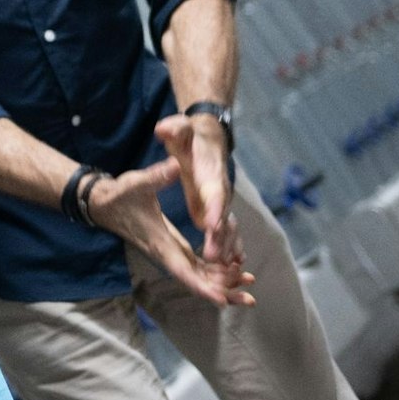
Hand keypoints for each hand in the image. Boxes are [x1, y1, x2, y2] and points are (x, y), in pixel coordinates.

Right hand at [86, 160, 253, 307]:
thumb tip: (176, 165)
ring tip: (249, 285)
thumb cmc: (121, 195)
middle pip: (196, 281)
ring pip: (198, 276)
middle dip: (222, 290)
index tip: (222, 300)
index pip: (183, 272)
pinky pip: (196, 266)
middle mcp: (166, 253)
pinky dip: (214, 270)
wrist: (104, 203)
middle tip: (250, 295)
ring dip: (222, 283)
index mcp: (160, 243)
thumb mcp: (138, 183)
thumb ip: (158, 176)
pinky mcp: (172, 247)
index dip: (203, 287)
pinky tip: (233, 268)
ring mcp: (169, 252)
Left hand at [155, 113, 233, 263]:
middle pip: (224, 218)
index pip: (215, 193)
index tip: (211, 225)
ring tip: (229, 271)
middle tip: (216, 259)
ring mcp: (219, 203)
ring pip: (228, 230)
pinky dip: (231, 248)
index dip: (215, 209)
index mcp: (210, 173)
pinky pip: (225, 233)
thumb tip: (164, 128)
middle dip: (221, 239)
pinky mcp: (216, 211)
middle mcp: (219, 191)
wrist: (206, 138)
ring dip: (228, 249)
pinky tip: (234, 267)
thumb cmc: (189, 135)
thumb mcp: (179, 130)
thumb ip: (174, 129)